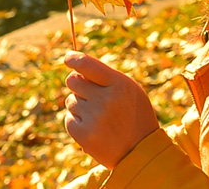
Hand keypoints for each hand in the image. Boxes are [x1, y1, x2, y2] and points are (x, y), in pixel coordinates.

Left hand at [64, 51, 159, 168]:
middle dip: (78, 84)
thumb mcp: (130, 90)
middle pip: (73, 81)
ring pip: (71, 101)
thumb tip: (77, 70)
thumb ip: (107, 78)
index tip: (68, 58)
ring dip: (80, 105)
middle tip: (90, 94)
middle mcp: (105, 99)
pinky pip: (69, 119)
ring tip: (99, 116)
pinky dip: (77, 121)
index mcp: (119, 84)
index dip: (74, 59)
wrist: (140, 151)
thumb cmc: (135, 115)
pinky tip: (93, 127)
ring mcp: (93, 118)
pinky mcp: (83, 135)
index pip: (88, 65)